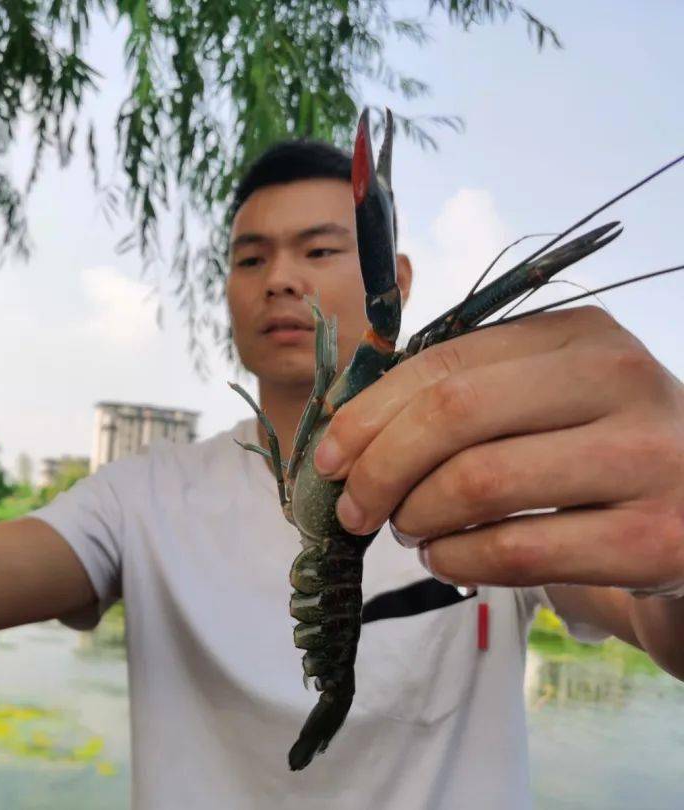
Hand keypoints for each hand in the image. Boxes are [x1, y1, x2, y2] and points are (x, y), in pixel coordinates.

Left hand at [313, 306, 683, 594]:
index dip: (368, 413)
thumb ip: (460, 398)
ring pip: (478, 484)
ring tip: (408, 529)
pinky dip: (456, 560)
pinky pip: (516, 551)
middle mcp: (621, 380)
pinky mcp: (653, 538)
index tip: (327, 457)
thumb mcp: (544, 400)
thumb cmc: (596, 452)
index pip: (442, 363)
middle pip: (452, 415)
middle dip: (379, 467)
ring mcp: (645, 459)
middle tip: (351, 508)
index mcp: (580, 336)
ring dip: (415, 516)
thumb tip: (341, 434)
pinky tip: (445, 559)